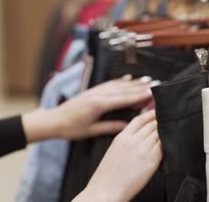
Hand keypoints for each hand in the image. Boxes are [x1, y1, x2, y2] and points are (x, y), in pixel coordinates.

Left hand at [22, 76, 153, 142]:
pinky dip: (120, 81)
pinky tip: (128, 79)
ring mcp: (95, 91)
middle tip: (155, 84)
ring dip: (133, 82)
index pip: (124, 98)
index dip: (139, 95)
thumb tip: (128, 126)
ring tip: (146, 80)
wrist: (54, 120)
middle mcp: (99, 95)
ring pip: (118, 85)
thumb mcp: (91, 131)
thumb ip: (110, 127)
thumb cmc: (71, 128)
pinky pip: (109, 83)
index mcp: (99, 105)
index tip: (152, 93)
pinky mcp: (92, 91)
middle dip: (140, 87)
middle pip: (124, 89)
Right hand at [74, 110, 162, 201]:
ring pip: (158, 134)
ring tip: (172, 130)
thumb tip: (139, 136)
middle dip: (160, 121)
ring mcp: (142, 149)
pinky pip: (163, 147)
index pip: (139, 119)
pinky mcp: (151, 160)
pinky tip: (170, 144)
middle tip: (168, 119)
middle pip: (151, 124)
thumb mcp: (113, 151)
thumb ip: (126, 141)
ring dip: (165, 131)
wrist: (105, 190)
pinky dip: (167, 144)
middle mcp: (133, 140)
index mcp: (122, 137)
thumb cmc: (107, 176)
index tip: (156, 112)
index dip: (150, 114)